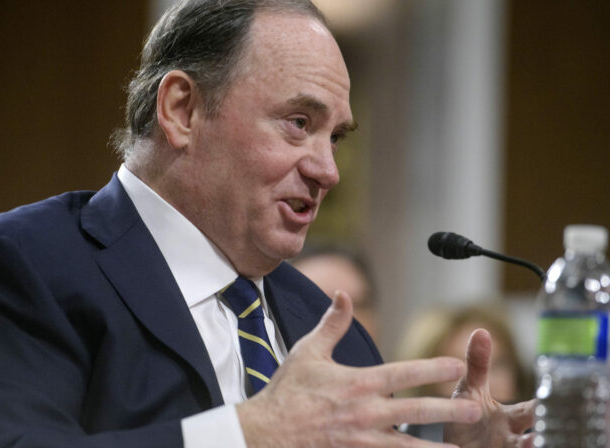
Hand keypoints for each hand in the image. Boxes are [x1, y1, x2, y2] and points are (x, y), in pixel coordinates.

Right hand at [237, 291, 481, 447]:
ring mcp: (361, 440)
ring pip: (406, 445)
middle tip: (474, 408)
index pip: (403, 373)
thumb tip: (343, 293)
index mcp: (356, 383)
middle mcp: (364, 413)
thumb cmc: (287, 390)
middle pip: (414, 411)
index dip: (432, 368)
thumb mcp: (308, 351)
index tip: (456, 365)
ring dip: (434, 446)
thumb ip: (331, 324)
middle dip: (447, 410)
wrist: (266, 432)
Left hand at [443, 329, 535, 447]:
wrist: (449, 446)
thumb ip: (477, 365)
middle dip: (536, 436)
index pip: (535, 410)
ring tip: (530, 442)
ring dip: (524, 447)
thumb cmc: (466, 419)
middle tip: (539, 432)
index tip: (557, 398)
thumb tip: (481, 331)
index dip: (544, 405)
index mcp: (512, 418)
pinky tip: (507, 447)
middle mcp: (513, 438)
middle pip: (532, 438)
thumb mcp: (470, 391)